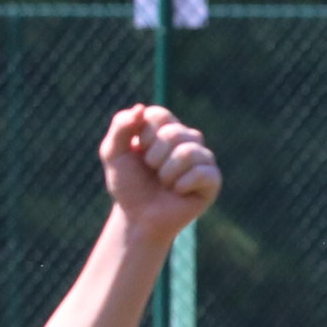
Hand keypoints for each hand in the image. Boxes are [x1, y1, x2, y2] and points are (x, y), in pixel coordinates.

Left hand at [98, 105, 218, 231]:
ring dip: (167, 172)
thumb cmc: (129, 185)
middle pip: (174, 133)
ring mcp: (203, 159)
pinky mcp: (212, 179)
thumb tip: (140, 108)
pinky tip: (179, 192)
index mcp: (165, 129)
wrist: (139, 218)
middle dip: (154, 156)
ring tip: (165, 183)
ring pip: (188, 152)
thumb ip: (121, 127)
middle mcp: (187, 140)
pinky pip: (201, 173)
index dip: (145, 134)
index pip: (159, 115)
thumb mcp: (113, 154)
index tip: (139, 151)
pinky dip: (182, 185)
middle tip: (152, 170)